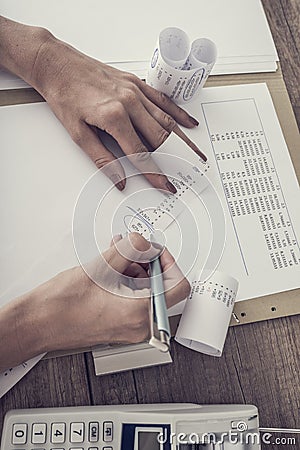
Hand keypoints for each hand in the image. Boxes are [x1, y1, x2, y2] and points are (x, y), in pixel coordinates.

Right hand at [0, 233, 189, 368]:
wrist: (39, 323)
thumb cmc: (62, 305)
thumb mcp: (102, 266)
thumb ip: (132, 248)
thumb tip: (146, 242)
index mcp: (140, 312)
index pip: (178, 285)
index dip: (169, 262)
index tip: (155, 251)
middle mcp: (140, 325)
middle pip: (161, 286)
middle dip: (146, 262)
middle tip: (130, 249)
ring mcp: (130, 329)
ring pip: (147, 292)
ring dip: (134, 270)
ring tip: (114, 258)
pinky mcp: (120, 327)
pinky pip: (134, 301)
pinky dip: (127, 282)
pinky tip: (110, 270)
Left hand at [31, 34, 204, 190]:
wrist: (58, 65)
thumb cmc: (65, 96)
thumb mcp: (77, 133)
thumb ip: (102, 159)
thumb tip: (120, 179)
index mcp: (114, 117)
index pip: (141, 153)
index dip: (156, 173)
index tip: (167, 185)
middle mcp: (130, 103)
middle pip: (161, 137)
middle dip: (177, 159)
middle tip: (190, 174)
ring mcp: (135, 91)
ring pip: (166, 120)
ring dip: (183, 140)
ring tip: (196, 155)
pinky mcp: (136, 83)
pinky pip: (163, 100)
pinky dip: (178, 113)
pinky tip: (189, 124)